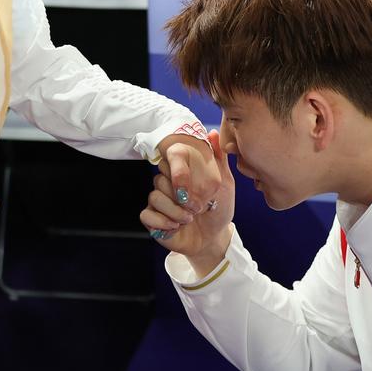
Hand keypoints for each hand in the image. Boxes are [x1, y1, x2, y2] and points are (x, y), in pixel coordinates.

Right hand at [142, 131, 234, 270]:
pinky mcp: (153, 219)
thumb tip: (212, 133)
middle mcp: (168, 185)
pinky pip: (146, 214)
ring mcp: (159, 201)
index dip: (178, 175)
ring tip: (188, 219)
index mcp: (182, 174)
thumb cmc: (219, 208)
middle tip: (197, 208)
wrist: (214, 237)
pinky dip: (162, 222)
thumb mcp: (224, 183)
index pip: (169, 162)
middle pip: (160, 180)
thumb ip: (218, 159)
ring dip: (174, 211)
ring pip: (154, 197)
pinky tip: (175, 227)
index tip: (189, 191)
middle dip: (180, 198)